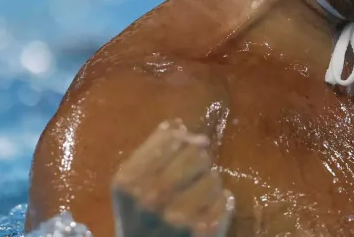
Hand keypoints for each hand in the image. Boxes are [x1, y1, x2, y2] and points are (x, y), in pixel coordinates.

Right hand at [111, 120, 233, 236]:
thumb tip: (181, 127)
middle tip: (190, 174)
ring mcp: (178, 216)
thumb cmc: (140, 214)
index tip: (178, 150)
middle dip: (198, 159)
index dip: (181, 140)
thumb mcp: (134, 181)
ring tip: (194, 196)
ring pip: (213, 176)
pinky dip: (219, 203)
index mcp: (128, 180)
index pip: (172, 137)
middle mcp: (150, 197)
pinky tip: (203, 212)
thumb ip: (153, 149)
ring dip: (209, 182)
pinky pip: (225, 198)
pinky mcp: (203, 230)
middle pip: (197, 153)